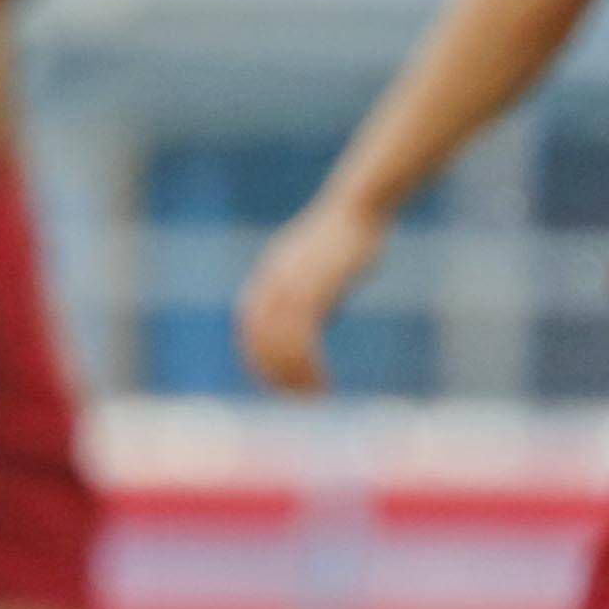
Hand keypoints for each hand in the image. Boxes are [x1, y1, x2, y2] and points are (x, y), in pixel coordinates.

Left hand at [234, 201, 381, 393]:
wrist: (358, 209)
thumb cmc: (347, 237)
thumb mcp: (319, 268)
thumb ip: (310, 294)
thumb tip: (314, 319)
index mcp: (270, 277)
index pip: (250, 327)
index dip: (258, 357)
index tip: (275, 381)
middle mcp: (272, 284)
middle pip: (259, 340)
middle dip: (272, 373)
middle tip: (293, 399)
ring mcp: (289, 287)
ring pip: (279, 345)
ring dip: (292, 377)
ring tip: (310, 399)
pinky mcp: (311, 292)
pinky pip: (301, 340)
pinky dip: (308, 368)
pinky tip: (324, 384)